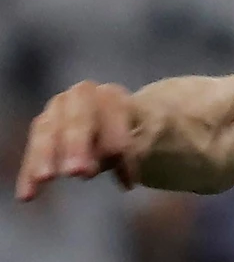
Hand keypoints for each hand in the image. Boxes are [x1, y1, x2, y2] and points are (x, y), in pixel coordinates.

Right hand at [16, 81, 142, 200]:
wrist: (115, 120)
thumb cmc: (134, 129)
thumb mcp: (148, 134)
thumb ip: (137, 149)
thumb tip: (127, 178)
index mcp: (113, 95)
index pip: (115, 118)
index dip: (118, 146)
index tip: (125, 179)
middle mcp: (81, 96)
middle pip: (79, 119)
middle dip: (78, 145)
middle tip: (78, 172)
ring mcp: (57, 108)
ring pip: (48, 130)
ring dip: (46, 155)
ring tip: (46, 178)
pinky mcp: (42, 126)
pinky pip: (33, 149)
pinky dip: (29, 171)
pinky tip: (27, 194)